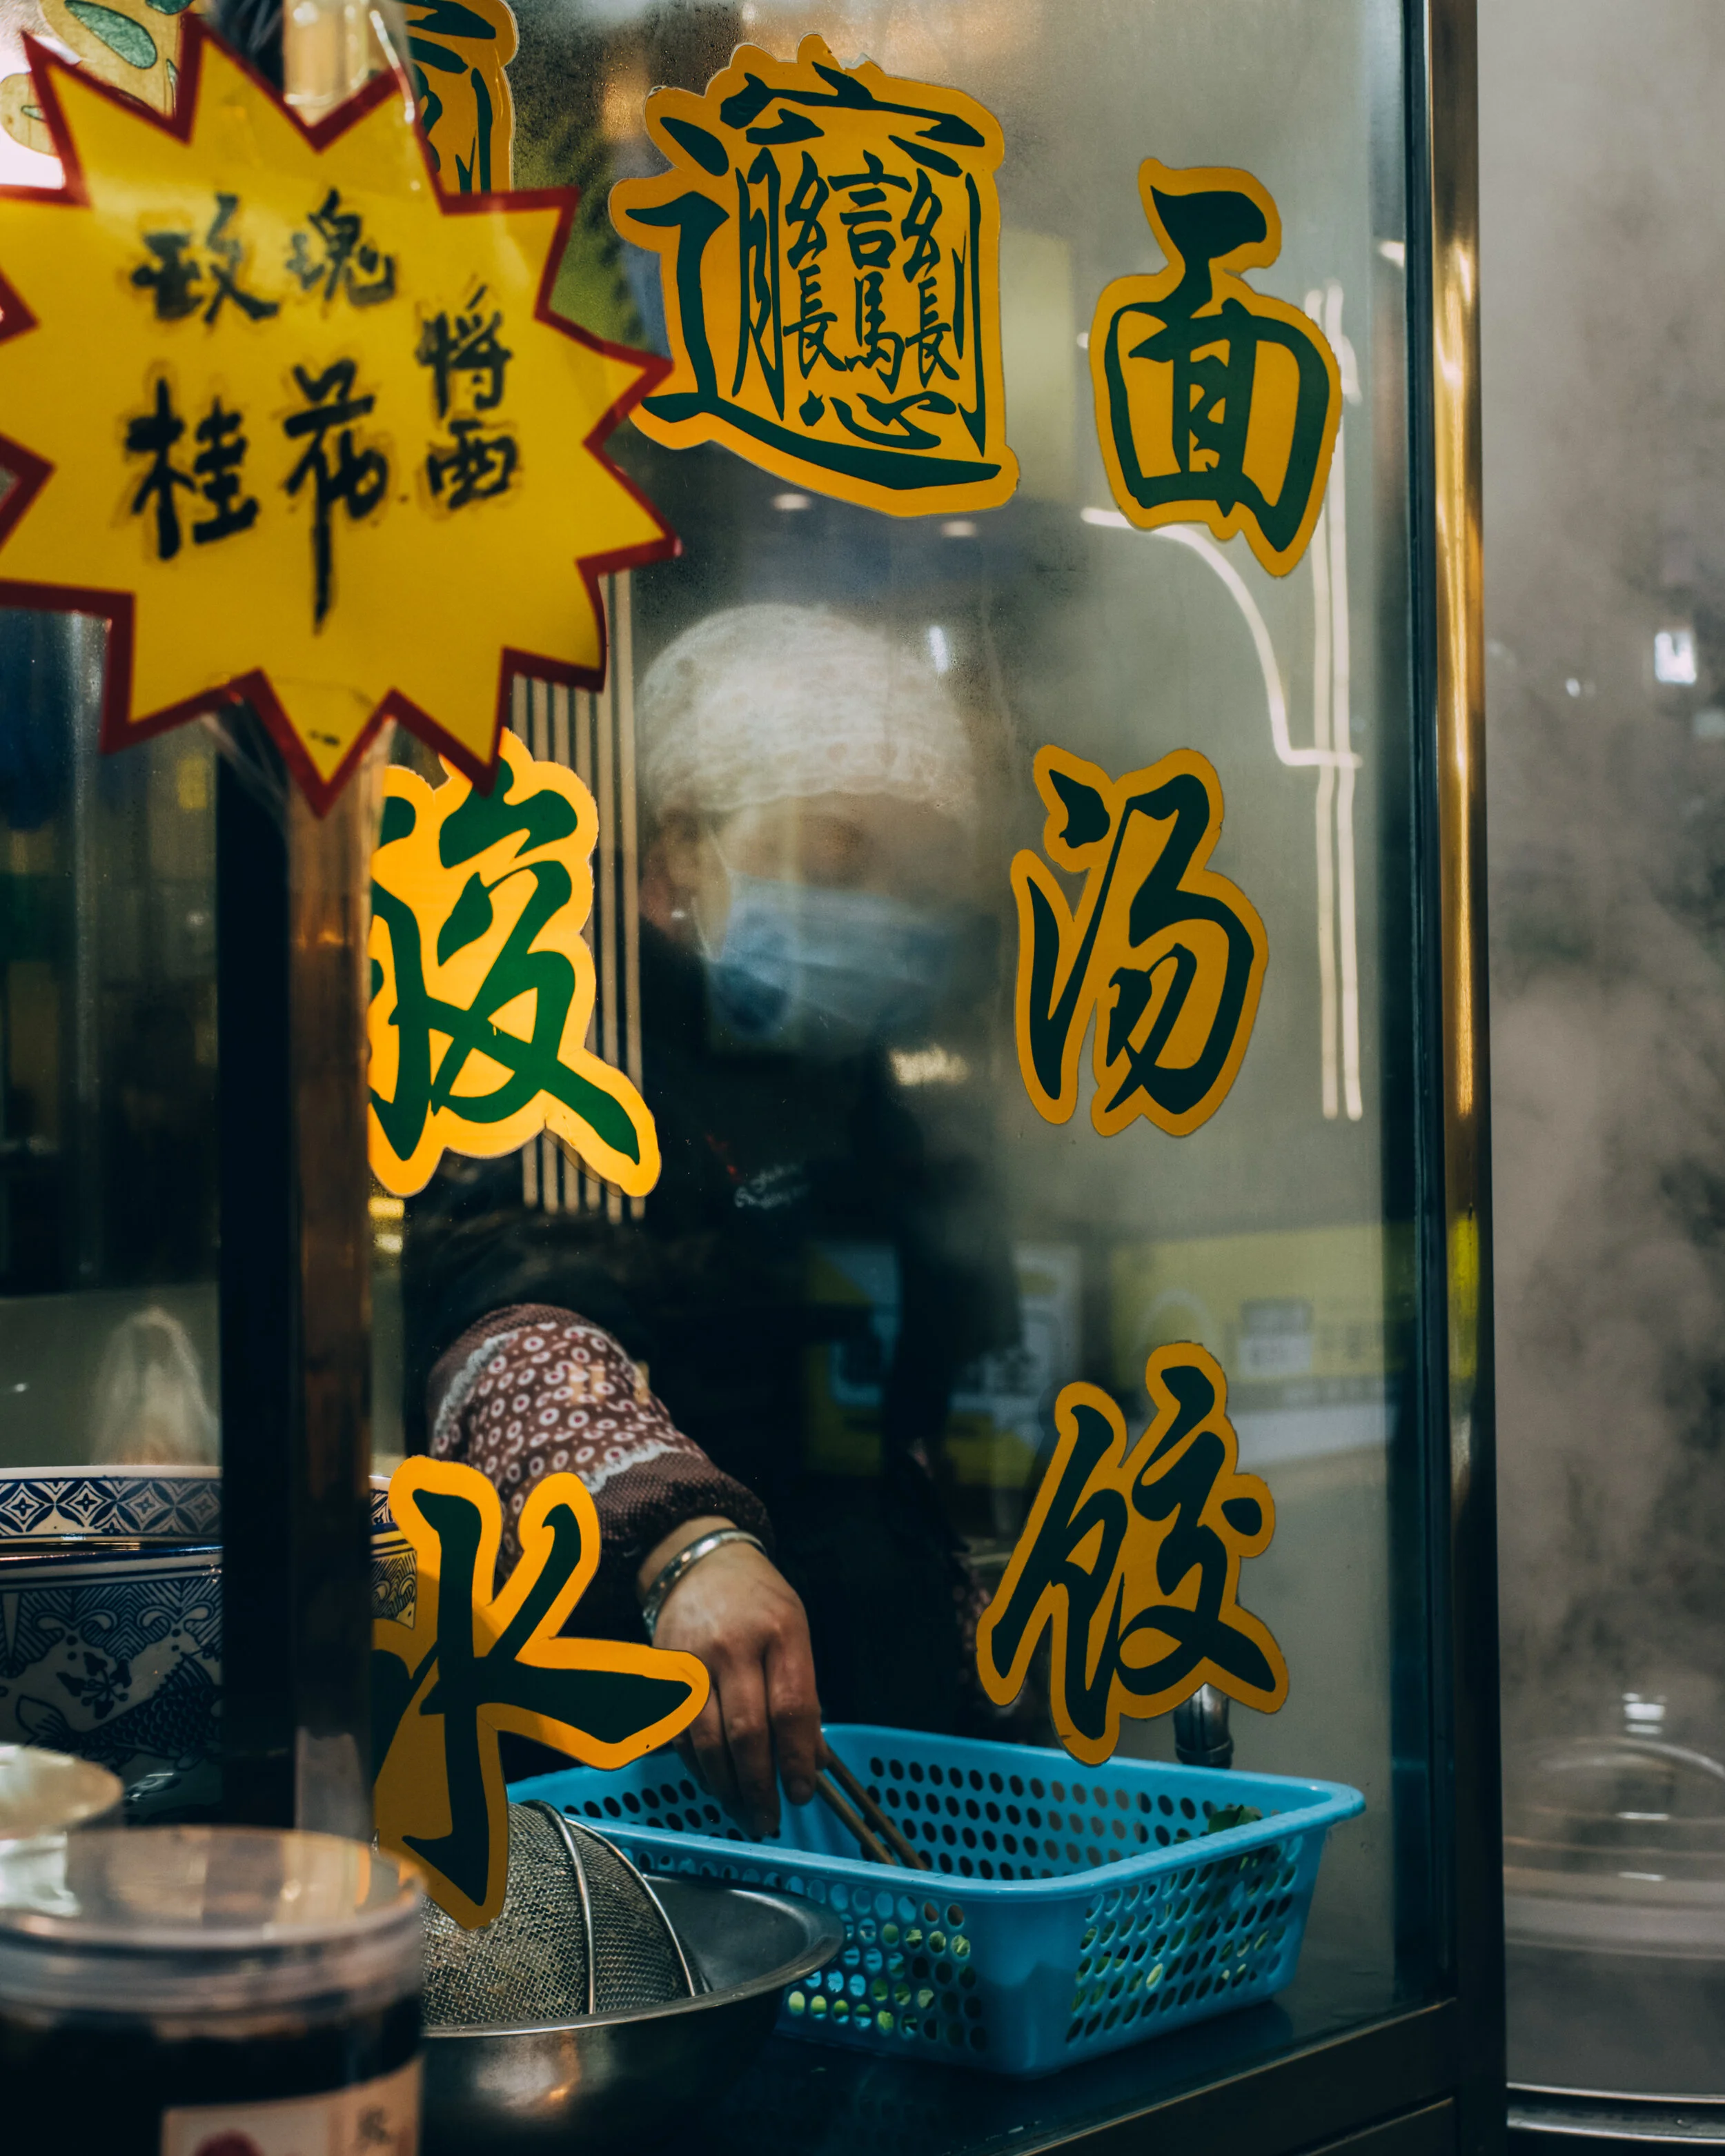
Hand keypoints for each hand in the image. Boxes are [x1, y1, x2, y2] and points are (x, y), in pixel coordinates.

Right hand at [638, 1517, 822, 1837]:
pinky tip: (713, 1781)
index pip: (792, 1708)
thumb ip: (804, 1693)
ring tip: (741, 1809)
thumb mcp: (796, 1631)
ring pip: (706, 1740)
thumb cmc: (758, 1601)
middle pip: (746, 1732)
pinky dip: (696, 1766)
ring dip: (725, 1785)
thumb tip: (812, 1760)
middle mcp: (734, 1648)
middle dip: (759, 1786)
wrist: (699, 1562)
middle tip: (768, 1820)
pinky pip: (679, 1733)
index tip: (801, 1793)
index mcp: (780, 1634)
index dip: (796, 1759)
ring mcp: (693, 1661)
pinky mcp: (663, 1674)